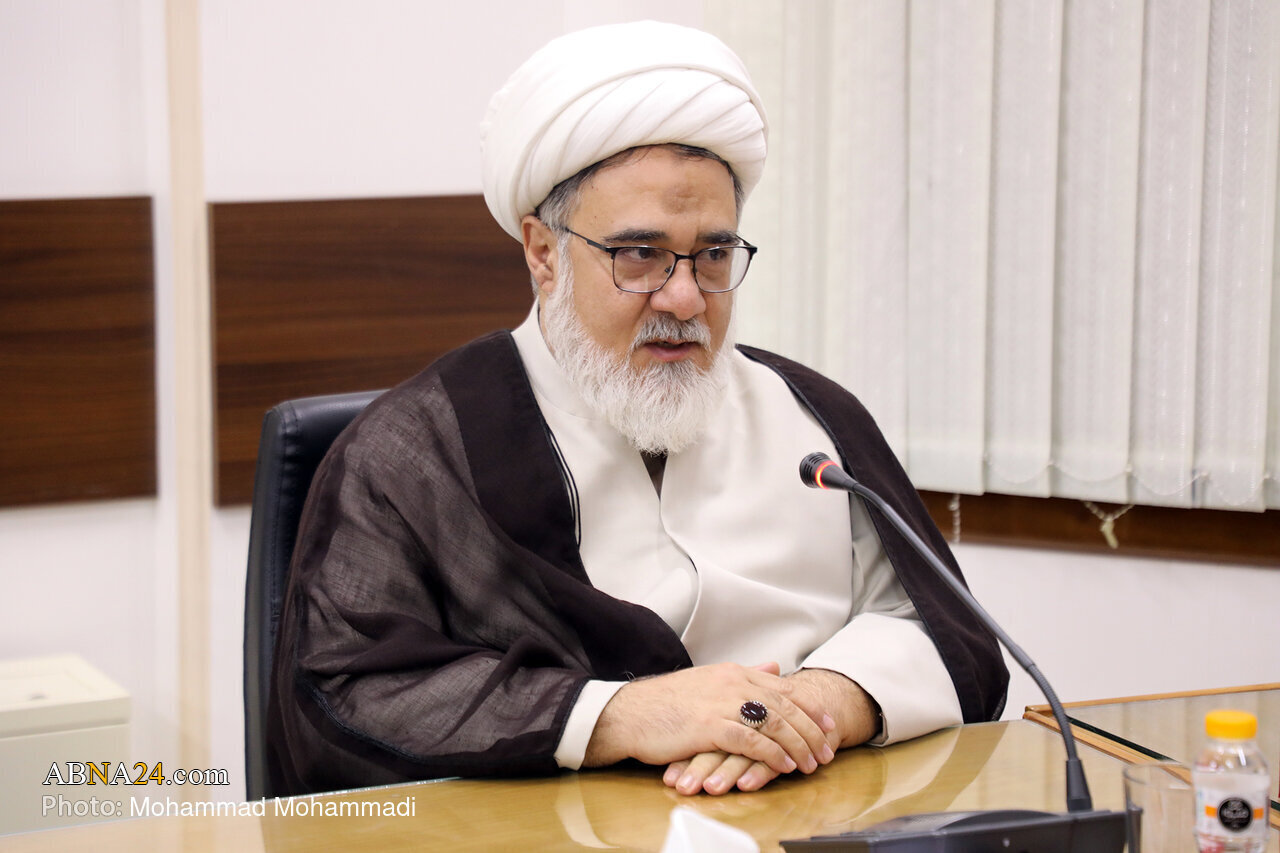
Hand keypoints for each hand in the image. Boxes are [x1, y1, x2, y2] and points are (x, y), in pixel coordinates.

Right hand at [660, 669, 878, 794]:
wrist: (630, 713)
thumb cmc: (667, 703)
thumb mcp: (709, 681)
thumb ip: (745, 675)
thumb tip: (773, 667)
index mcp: (734, 672)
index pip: (784, 688)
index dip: (811, 707)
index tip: (829, 725)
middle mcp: (732, 683)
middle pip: (786, 706)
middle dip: (812, 730)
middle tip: (829, 750)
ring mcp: (722, 704)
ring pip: (775, 724)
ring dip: (798, 746)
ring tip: (812, 763)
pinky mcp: (710, 727)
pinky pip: (752, 742)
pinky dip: (773, 755)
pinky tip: (784, 767)